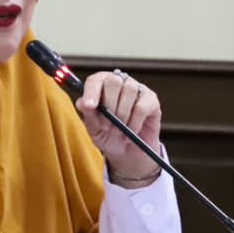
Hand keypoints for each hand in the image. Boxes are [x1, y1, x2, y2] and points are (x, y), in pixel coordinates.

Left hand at [76, 70, 162, 186]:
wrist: (128, 152)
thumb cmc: (108, 136)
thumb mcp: (94, 129)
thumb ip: (88, 115)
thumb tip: (82, 102)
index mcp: (101, 86)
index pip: (95, 80)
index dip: (92, 91)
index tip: (89, 106)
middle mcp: (120, 82)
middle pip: (114, 81)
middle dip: (109, 106)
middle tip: (107, 125)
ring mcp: (137, 89)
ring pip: (129, 91)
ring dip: (122, 115)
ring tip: (119, 130)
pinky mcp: (151, 99)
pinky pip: (142, 106)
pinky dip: (134, 123)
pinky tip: (131, 131)